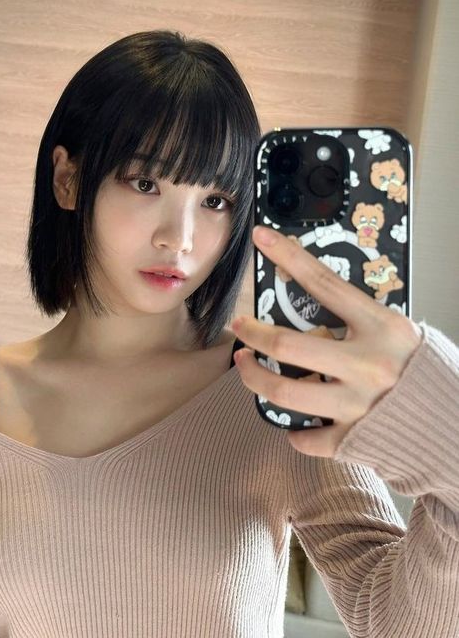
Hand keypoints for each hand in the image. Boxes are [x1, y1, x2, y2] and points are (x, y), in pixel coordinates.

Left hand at [231, 225, 422, 457]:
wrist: (458, 424)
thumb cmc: (425, 372)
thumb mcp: (398, 333)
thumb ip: (358, 323)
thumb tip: (313, 312)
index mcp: (381, 328)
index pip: (324, 284)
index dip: (288, 258)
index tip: (262, 238)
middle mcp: (367, 365)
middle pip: (287, 345)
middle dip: (251, 333)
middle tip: (239, 327)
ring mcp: (358, 404)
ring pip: (284, 391)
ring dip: (253, 377)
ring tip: (246, 365)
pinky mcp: (354, 438)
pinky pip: (305, 436)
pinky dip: (294, 430)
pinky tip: (294, 422)